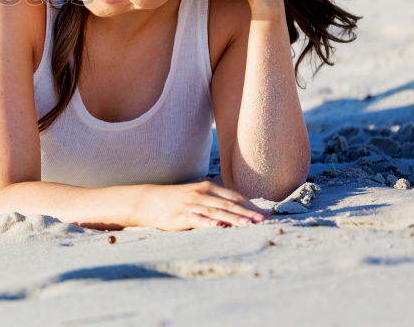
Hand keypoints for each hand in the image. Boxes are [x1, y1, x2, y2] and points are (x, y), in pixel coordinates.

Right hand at [132, 181, 268, 230]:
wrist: (148, 200)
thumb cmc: (176, 199)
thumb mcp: (196, 195)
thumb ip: (214, 200)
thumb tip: (237, 211)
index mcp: (207, 187)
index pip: (234, 196)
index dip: (250, 205)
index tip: (265, 214)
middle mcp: (201, 194)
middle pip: (229, 204)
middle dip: (248, 213)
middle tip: (264, 221)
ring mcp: (191, 205)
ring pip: (217, 212)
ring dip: (234, 219)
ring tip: (249, 225)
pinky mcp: (182, 216)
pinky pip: (198, 220)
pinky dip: (209, 223)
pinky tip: (219, 227)